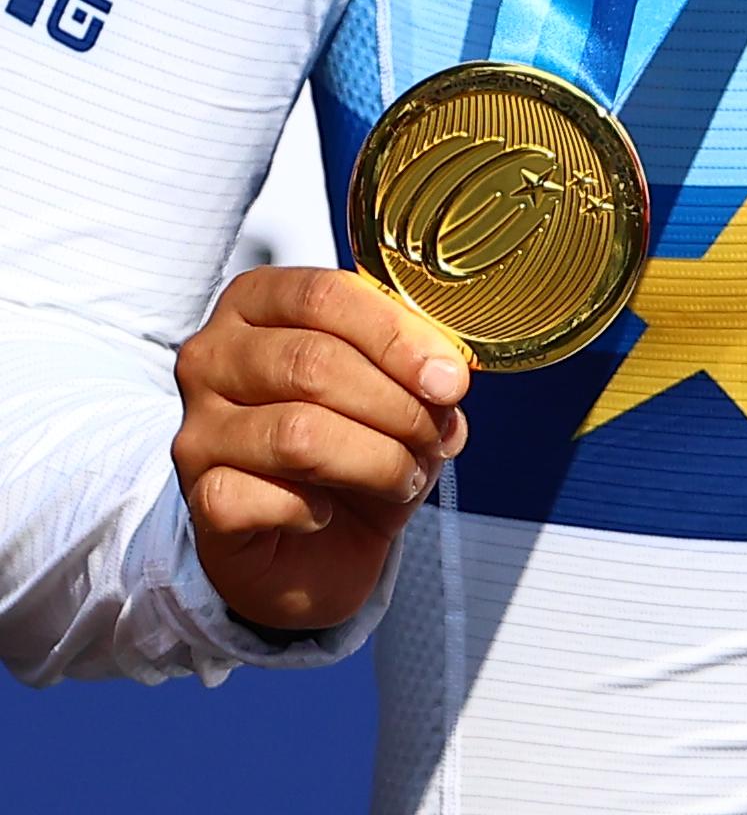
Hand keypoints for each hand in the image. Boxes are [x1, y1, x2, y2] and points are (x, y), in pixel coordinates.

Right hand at [172, 266, 470, 633]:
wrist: (313, 553)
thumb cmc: (352, 453)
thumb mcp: (395, 392)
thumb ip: (415, 368)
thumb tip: (446, 376)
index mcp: (258, 301)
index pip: (325, 295)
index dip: (396, 336)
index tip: (449, 379)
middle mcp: (214, 356)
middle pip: (312, 361)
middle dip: (395, 404)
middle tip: (434, 436)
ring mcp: (198, 429)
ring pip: (295, 432)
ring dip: (373, 459)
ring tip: (403, 476)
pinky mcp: (197, 499)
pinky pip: (256, 498)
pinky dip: (308, 510)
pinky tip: (325, 513)